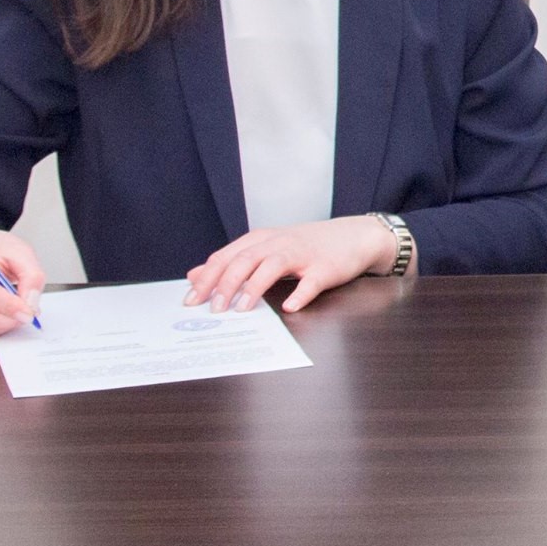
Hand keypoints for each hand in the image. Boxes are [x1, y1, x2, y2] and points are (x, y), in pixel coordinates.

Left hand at [185, 215, 399, 314]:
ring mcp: (304, 254)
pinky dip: (300, 294)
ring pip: (273, 266)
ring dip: (255, 287)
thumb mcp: (267, 248)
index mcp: (262, 239)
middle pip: (246, 259)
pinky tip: (290, 307)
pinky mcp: (326, 268)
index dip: (207, 277)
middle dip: (226, 284)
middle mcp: (280, 243)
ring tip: (242, 309)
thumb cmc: (308, 245)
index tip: (190, 300)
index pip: (227, 256)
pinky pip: (312, 281)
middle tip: (213, 309)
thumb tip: (195, 275)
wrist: (355, 236)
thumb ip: (232, 261)